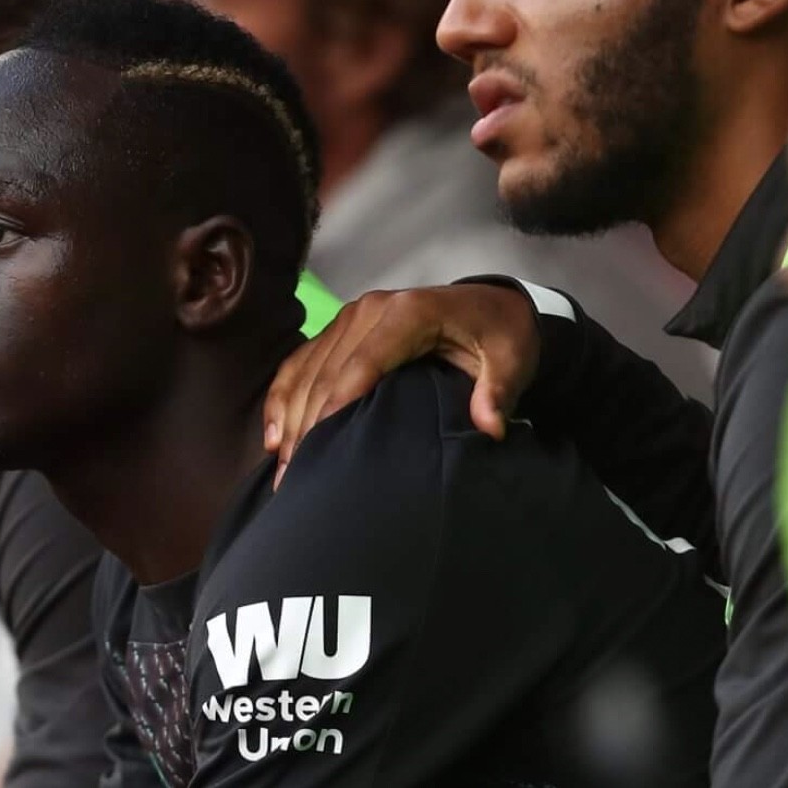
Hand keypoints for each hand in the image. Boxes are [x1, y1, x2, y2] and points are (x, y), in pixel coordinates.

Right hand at [262, 284, 540, 484]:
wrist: (491, 308)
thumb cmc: (500, 337)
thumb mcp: (512, 360)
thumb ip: (498, 392)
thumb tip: (489, 426)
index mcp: (409, 313)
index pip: (364, 361)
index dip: (339, 403)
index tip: (320, 447)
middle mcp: (370, 311)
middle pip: (328, 372)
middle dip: (309, 425)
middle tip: (298, 479)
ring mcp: (350, 319)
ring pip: (307, 370)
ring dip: (290, 419)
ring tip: (284, 470)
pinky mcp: (340, 331)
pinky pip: (301, 363)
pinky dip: (282, 398)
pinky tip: (275, 438)